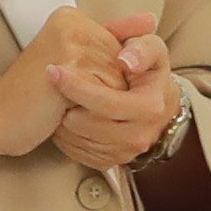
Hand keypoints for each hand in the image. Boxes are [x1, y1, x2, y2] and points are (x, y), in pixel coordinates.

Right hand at [0, 9, 123, 164]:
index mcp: (71, 18)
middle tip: (68, 101)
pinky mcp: (70, 63)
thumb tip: (150, 19)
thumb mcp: (76, 69)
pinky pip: (108, 93)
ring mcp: (70, 40)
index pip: (118, 51)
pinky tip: (66, 111)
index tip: (75, 89)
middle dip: (105, 92)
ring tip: (65, 106)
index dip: (104, 81)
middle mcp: (72, 22)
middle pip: (121, 64)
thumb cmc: (34, 98)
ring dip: (100, 104)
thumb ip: (112, 43)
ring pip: (118, 80)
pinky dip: (95, 111)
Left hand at [46, 12, 182, 172]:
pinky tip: (62, 116)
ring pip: (78, 140)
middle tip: (51, 84)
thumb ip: (142, 47)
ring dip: (61, 119)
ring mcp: (125, 152)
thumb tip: (125, 60)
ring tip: (55, 98)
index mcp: (150, 106)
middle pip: (86, 123)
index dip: (77, 86)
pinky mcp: (111, 162)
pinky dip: (65, 136)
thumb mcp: (152, 50)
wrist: (159, 104)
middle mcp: (140, 135)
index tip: (54, 71)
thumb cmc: (149, 72)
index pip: (106, 101)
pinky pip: (78, 153)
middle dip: (64, 103)